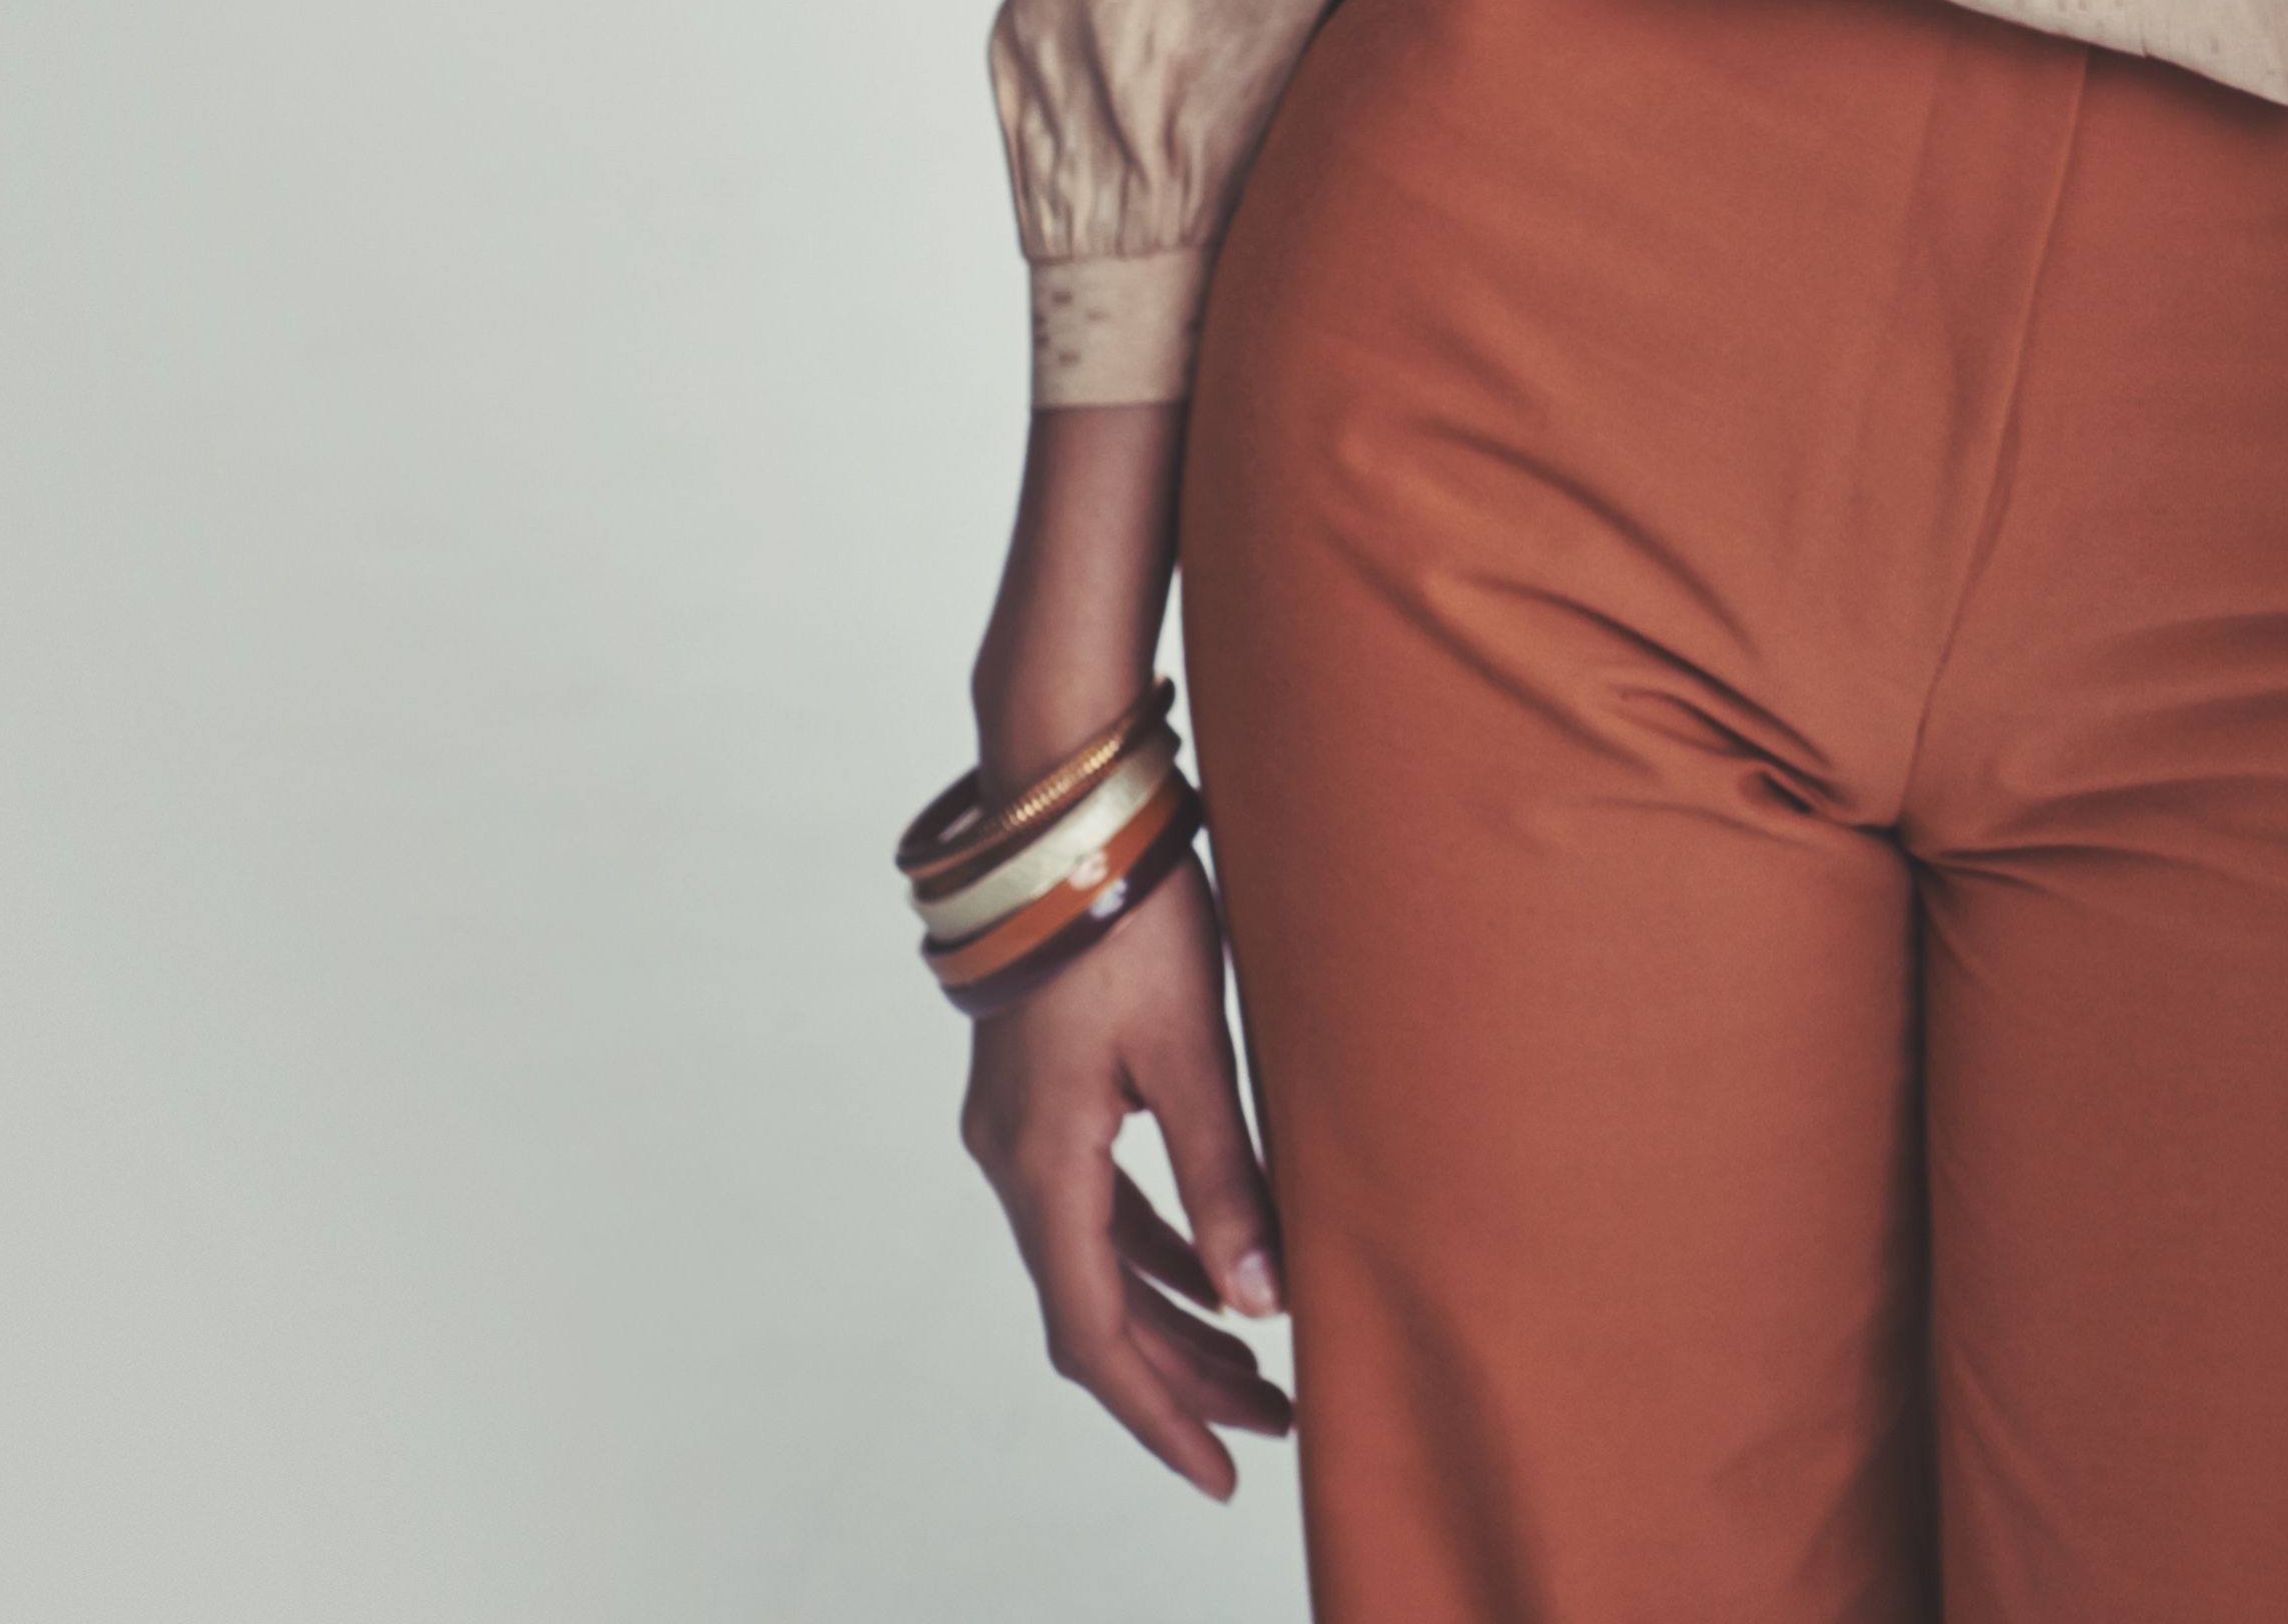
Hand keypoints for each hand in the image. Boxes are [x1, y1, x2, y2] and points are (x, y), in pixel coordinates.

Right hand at [956, 873, 1290, 1499]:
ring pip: (1095, 1262)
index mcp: (1044, 1166)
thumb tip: (1266, 1301)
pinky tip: (1210, 1267)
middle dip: (1182, 1380)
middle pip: (1096, 1312)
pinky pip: (1095, 1208)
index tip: (1225, 1470)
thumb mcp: (1191, 1051)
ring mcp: (1019, 1130)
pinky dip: (1152, 1252)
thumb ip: (1227, 1177)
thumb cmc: (1129, 917)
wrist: (1062, 816)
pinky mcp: (1039, 1097)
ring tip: (1259, 1366)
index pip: (1096, 1335)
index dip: (1161, 1414)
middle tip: (1273, 1427)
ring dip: (1172, 1319)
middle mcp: (1014, 1162)